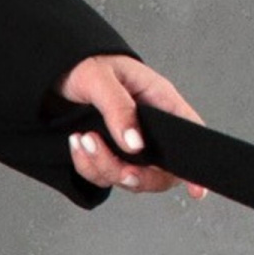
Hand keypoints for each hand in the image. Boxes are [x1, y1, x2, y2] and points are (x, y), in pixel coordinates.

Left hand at [54, 54, 207, 200]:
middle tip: (110, 163)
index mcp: (160, 102)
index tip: (197, 191)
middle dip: (134, 175)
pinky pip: (101, 176)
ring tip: (83, 139)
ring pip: (128, 177)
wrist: (57, 70)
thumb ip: (119, 109)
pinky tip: (76, 144)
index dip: (194, 168)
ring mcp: (129, 145)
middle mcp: (149, 128)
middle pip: (159, 172)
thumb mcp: (101, 79)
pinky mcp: (108, 153)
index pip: (188, 137)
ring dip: (102, 166)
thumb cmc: (85, 63)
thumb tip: (135, 145)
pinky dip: (86, 166)